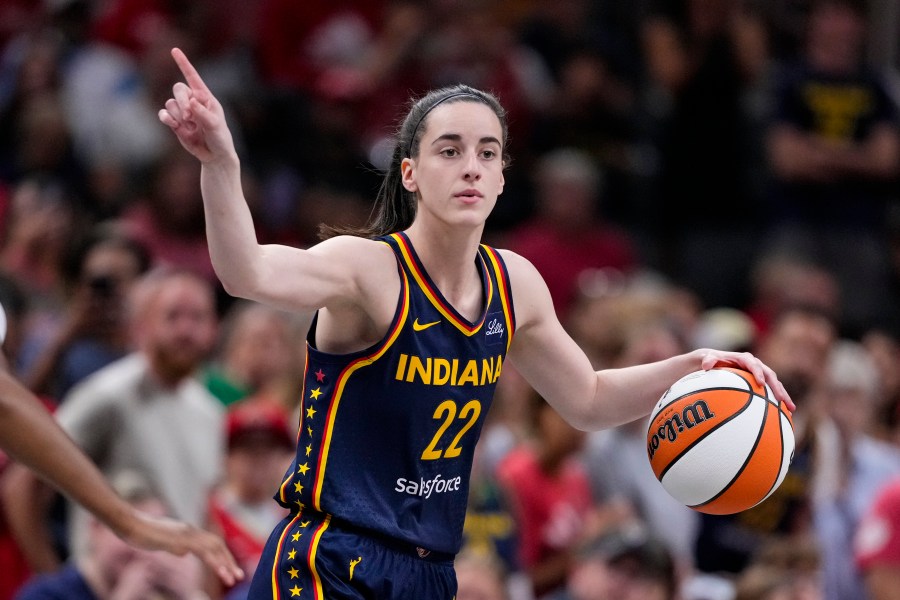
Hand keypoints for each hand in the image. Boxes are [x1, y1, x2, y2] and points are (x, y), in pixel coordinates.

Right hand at [118, 510, 242, 586]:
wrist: (129, 523)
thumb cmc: (141, 533)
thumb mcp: (163, 542)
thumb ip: (176, 546)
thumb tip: (185, 553)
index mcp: (188, 532)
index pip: (212, 544)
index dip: (222, 557)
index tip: (231, 571)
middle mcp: (191, 531)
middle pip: (217, 544)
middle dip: (229, 561)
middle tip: (238, 577)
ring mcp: (186, 533)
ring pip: (212, 547)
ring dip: (224, 564)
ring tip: (231, 578)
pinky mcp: (179, 538)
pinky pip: (200, 550)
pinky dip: (212, 560)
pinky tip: (217, 570)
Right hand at [158, 48, 235, 163]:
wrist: (214, 156)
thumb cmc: (220, 138)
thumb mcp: (215, 126)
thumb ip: (204, 114)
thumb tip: (192, 102)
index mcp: (205, 98)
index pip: (193, 77)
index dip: (183, 63)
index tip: (174, 50)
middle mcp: (193, 102)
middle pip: (178, 89)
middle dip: (182, 101)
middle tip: (190, 117)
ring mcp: (183, 112)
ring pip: (171, 103)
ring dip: (179, 114)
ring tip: (190, 127)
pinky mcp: (175, 123)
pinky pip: (164, 114)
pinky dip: (166, 118)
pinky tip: (174, 125)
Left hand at [696, 349, 794, 410]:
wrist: (717, 362)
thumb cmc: (712, 361)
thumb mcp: (708, 358)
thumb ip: (708, 360)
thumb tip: (706, 365)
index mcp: (745, 359)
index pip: (753, 364)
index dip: (758, 373)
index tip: (760, 383)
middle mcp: (756, 366)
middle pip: (770, 376)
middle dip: (777, 388)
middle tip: (782, 400)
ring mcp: (761, 375)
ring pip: (775, 385)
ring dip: (783, 396)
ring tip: (791, 410)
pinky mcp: (761, 384)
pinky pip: (771, 393)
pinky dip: (778, 402)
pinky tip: (785, 416)